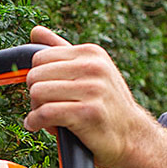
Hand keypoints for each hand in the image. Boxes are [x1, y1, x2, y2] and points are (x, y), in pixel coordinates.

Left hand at [24, 26, 157, 167]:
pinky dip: (35, 122)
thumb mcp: (89, 72)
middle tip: (44, 106)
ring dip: (35, 109)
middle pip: (35, 75)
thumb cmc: (106, 105)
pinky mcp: (88, 113)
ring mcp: (93, 90)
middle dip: (34, 93)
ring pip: (38, 92)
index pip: (40, 57)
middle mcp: (93, 67)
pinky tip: (37, 125)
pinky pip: (45, 112)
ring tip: (45, 117)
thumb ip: (62, 51)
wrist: (131, 136)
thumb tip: (35, 31)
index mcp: (91, 53)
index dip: (37, 77)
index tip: (45, 91)